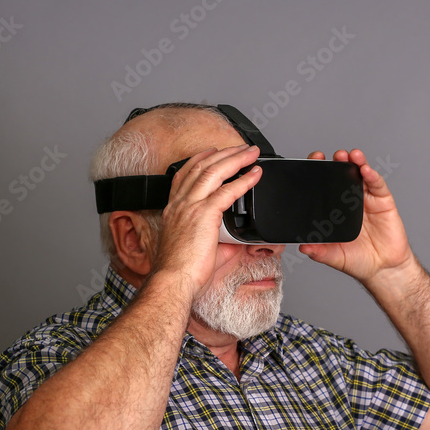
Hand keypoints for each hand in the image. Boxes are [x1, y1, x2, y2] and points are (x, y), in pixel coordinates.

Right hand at [152, 144, 261, 297]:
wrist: (174, 282)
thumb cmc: (181, 273)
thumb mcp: (199, 250)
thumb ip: (219, 240)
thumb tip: (237, 240)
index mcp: (174, 210)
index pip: (184, 175)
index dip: (199, 159)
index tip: (212, 152)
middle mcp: (180, 204)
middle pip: (201, 166)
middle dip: (223, 153)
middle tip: (241, 147)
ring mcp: (190, 207)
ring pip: (214, 171)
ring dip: (235, 158)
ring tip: (251, 153)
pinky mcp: (204, 214)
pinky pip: (228, 190)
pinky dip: (244, 180)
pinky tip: (255, 174)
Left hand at [299, 149, 414, 282]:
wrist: (384, 269)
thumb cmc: (359, 261)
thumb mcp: (334, 257)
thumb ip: (319, 251)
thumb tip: (303, 247)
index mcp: (335, 210)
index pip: (325, 187)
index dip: (319, 174)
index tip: (313, 164)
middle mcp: (350, 201)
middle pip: (343, 175)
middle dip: (338, 163)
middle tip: (333, 156)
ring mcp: (367, 199)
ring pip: (360, 175)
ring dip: (356, 162)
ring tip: (350, 155)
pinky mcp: (383, 202)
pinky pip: (377, 185)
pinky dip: (372, 176)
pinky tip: (366, 169)